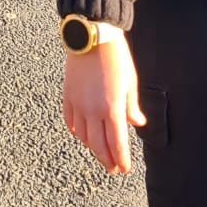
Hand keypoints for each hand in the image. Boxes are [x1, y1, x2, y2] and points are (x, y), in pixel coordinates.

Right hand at [62, 36, 146, 174]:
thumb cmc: (115, 57)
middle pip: (98, 146)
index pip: (117, 143)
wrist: (92, 37)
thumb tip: (137, 123)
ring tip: (101, 154)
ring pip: (84, 137)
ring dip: (93, 149)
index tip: (125, 169)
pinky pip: (71, 122)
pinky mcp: (68, 97)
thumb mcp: (130, 82)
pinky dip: (78, 133)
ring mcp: (78, 105)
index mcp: (112, 108)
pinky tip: (83, 136)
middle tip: (113, 169)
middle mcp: (93, 111)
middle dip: (107, 160)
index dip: (121, 159)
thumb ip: (132, 106)